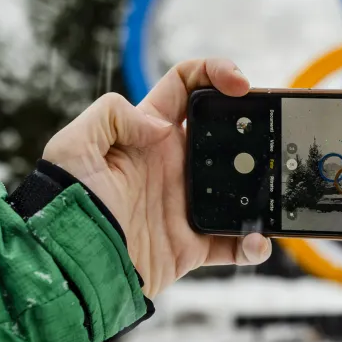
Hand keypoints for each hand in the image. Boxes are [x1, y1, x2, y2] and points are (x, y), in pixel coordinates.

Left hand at [43, 59, 271, 297]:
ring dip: (264, 187)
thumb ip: (112, 115)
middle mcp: (175, 166)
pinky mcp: (194, 244)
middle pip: (228, 134)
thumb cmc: (66, 206)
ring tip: (276, 190)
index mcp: (150, 136)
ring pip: (241, 188)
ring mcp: (188, 204)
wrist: (71, 268)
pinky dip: (253, 244)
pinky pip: (235, 243)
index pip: (187, 87)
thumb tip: (160, 125)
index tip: (240, 84)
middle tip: (274, 133)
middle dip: (256, 127)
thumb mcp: (72, 146)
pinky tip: (257, 242)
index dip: (215, 73)